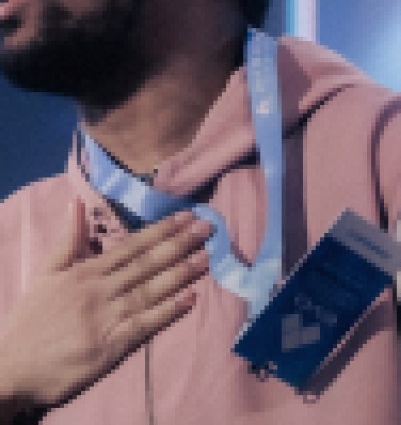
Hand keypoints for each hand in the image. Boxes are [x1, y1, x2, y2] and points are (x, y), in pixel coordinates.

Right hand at [0, 199, 211, 411]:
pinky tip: (191, 298)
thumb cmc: (31, 320)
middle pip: (147, 263)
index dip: (162, 230)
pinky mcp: (112, 346)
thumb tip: (78, 204)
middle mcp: (101, 290)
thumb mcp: (45, 274)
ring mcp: (108, 318)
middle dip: (180, 244)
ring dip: (181, 273)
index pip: (132, 246)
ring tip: (207, 257)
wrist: (9, 367)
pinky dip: (169, 311)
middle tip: (208, 228)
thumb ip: (68, 240)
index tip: (186, 216)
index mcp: (87, 271)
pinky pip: (146, 325)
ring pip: (151, 290)